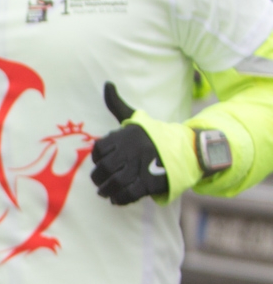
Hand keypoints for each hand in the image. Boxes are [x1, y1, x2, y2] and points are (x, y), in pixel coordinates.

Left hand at [90, 83, 167, 205]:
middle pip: (104, 167)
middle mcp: (132, 151)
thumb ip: (117, 104)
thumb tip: (107, 84)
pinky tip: (117, 199)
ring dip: (106, 190)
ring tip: (104, 192)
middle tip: (99, 181)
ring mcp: (141, 167)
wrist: (187, 150)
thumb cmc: (154, 135)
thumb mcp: (136, 118)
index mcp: (126, 136)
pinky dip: (119, 199)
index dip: (96, 158)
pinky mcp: (150, 183)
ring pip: (115, 182)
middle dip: (98, 177)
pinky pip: (129, 194)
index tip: (100, 162)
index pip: (99, 149)